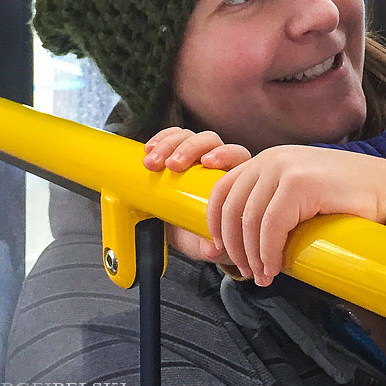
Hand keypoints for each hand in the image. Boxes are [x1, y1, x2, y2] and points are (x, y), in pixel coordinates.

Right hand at [143, 127, 252, 266]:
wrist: (180, 236)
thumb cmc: (201, 236)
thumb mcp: (206, 245)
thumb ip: (212, 248)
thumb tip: (212, 247)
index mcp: (233, 178)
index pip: (236, 155)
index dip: (224, 154)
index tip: (207, 162)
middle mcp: (216, 162)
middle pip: (210, 141)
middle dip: (190, 149)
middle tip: (172, 165)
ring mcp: (194, 156)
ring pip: (188, 137)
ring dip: (169, 144)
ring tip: (151, 163)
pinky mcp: (173, 154)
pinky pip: (170, 137)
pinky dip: (160, 139)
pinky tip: (149, 149)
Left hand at [208, 146, 385, 285]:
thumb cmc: (347, 200)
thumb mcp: (300, 197)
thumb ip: (270, 207)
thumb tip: (234, 244)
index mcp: (268, 159)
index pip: (222, 189)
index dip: (216, 224)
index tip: (222, 251)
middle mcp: (272, 158)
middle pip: (231, 208)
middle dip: (233, 246)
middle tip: (245, 271)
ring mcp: (285, 168)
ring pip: (249, 220)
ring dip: (252, 256)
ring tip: (262, 276)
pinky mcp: (301, 183)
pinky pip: (271, 226)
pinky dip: (268, 253)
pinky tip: (275, 268)